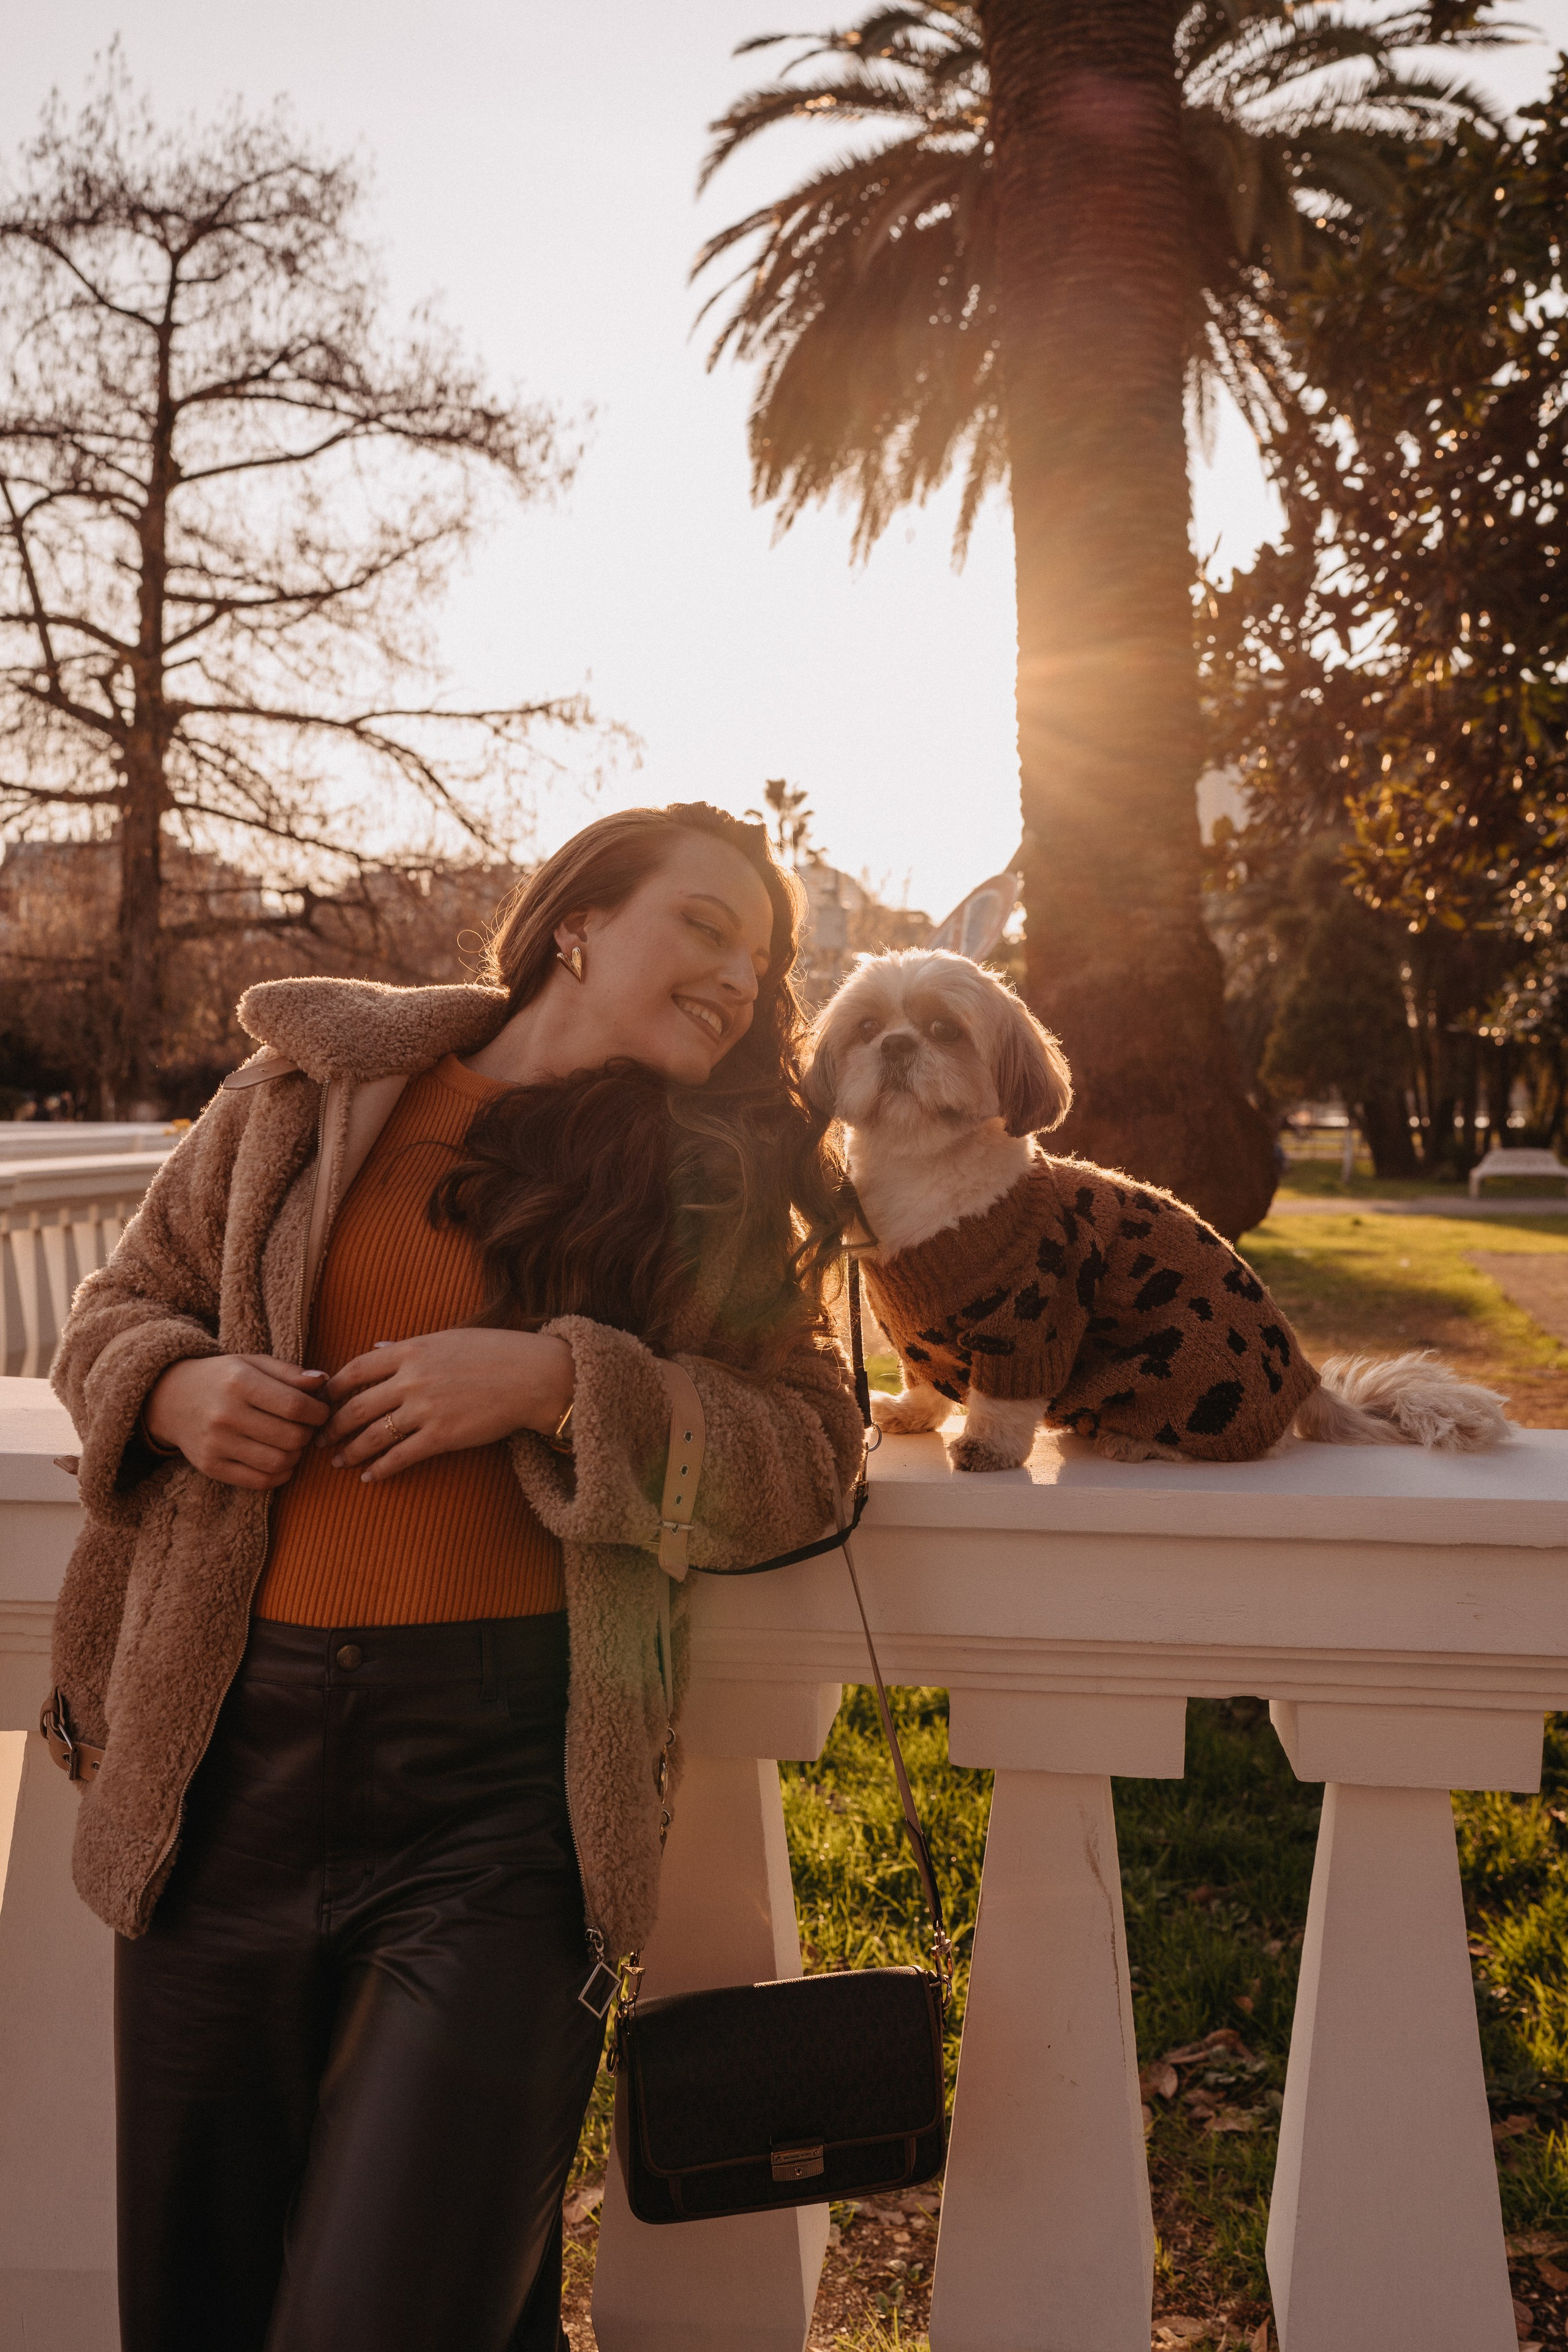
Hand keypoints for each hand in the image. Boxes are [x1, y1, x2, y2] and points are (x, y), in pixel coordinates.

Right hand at [143, 1355, 331, 1489]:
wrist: (170, 1398)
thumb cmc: (223, 1378)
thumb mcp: (253, 1363)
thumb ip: (289, 1372)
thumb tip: (324, 1383)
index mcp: (239, 1382)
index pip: (295, 1406)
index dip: (318, 1412)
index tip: (320, 1411)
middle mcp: (225, 1414)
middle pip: (291, 1436)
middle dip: (309, 1434)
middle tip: (306, 1427)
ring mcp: (216, 1444)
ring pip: (279, 1462)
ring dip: (296, 1455)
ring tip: (292, 1442)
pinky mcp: (211, 1467)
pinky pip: (260, 1481)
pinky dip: (280, 1474)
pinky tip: (280, 1460)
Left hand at [316, 1328, 574, 1484]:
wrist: (532, 1376)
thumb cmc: (494, 1352)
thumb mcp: (447, 1338)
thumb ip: (406, 1346)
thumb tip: (375, 1348)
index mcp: (410, 1350)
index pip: (355, 1369)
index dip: (332, 1388)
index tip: (321, 1401)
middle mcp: (411, 1379)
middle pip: (355, 1406)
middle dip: (332, 1427)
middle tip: (319, 1440)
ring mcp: (425, 1409)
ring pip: (373, 1435)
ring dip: (351, 1451)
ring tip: (339, 1462)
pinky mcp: (442, 1436)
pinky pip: (400, 1457)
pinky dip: (381, 1469)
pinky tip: (371, 1477)